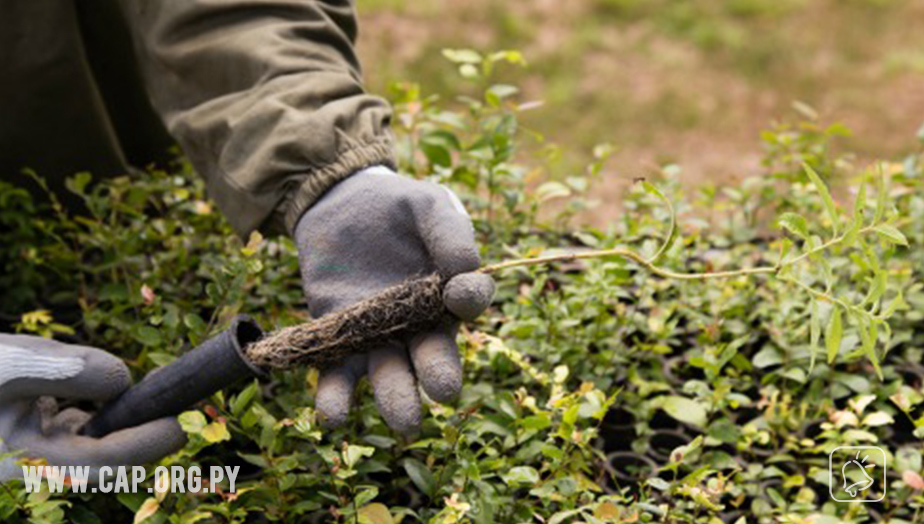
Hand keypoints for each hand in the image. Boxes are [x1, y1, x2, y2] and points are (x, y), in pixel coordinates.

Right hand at [0, 335, 186, 481]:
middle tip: (177, 407)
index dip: (140, 447)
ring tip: (155, 397)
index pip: (96, 464)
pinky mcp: (28, 429)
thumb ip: (66, 370)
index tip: (177, 427)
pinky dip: (93, 409)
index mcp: (21, 460)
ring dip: (118, 421)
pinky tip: (112, 395)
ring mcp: (28, 448)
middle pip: (99, 457)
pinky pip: (71, 425)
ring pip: (87, 440)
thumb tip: (123, 379)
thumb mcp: (10, 363)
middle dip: (138, 435)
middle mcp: (27, 462)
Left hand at [295, 166, 493, 433]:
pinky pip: (338, 374)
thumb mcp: (428, 204)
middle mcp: (420, 324)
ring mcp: (378, 335)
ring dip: (396, 398)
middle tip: (443, 391)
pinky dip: (335, 397)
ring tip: (403, 422)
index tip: (459, 294)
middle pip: (433, 356)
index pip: (468, 303)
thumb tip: (466, 270)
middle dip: (438, 374)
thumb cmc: (397, 206)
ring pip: (390, 375)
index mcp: (451, 293)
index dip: (468, 301)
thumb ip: (450, 231)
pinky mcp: (338, 338)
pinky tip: (332, 415)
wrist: (340, 202)